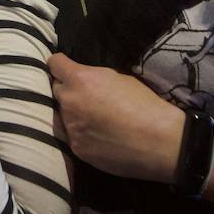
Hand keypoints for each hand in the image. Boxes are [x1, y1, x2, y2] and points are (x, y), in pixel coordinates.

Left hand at [50, 53, 182, 182]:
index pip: (54, 64)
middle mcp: (69, 101)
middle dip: (68, 91)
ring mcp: (71, 127)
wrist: (159, 141)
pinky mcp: (76, 149)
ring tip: (95, 120)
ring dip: (74, 114)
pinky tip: (100, 137)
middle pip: (57, 90)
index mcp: (80, 79)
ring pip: (63, 115)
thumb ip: (94, 78)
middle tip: (87, 97)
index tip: (66, 69)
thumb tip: (84, 82)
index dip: (60, 65)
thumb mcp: (119, 79)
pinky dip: (82, 135)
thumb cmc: (145, 105)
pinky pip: (72, 136)